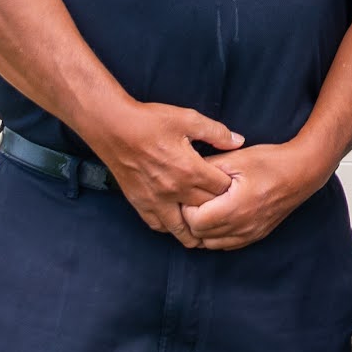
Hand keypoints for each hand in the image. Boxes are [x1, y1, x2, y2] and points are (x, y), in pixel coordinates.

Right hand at [93, 102, 247, 237]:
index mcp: (190, 170)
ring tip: (205, 232)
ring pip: (181, 229)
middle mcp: (175, 190)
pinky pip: (158, 225)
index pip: (221, 190)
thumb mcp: (187, 119)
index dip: (231, 189)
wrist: (113, 127)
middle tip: (226, 210)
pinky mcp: (140, 202)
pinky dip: (170, 228)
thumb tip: (239, 141)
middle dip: (218, 211)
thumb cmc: (149, 121)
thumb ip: (216, 132)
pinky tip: (177, 225)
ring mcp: (156, 200)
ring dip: (195, 231)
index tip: (235, 187)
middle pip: (205, 211)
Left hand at [174, 135, 331, 251]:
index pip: (193, 221)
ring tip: (206, 207)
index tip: (190, 192)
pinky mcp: (255, 236)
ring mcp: (249, 234)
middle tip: (194, 199)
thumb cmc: (270, 162)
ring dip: (203, 229)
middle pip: (199, 235)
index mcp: (233, 208)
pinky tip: (219, 217)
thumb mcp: (235, 159)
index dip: (186, 206)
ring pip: (210, 244)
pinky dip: (217, 236)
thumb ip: (207, 168)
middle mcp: (241, 227)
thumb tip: (186, 175)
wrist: (302, 172)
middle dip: (191, 218)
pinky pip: (225, 245)